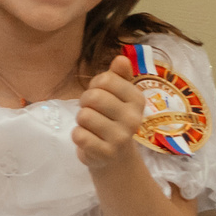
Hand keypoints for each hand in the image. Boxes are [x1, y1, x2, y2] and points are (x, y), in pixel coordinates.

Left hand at [73, 54, 146, 173]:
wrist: (116, 157)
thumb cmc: (113, 119)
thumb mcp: (119, 96)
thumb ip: (119, 76)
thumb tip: (121, 58)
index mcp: (138, 100)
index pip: (106, 79)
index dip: (95, 85)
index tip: (100, 95)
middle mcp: (133, 118)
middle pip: (94, 96)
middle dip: (86, 102)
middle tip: (92, 111)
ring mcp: (121, 137)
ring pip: (84, 116)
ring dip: (81, 120)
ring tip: (91, 127)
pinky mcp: (106, 153)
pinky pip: (79, 135)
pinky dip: (78, 136)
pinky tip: (89, 139)